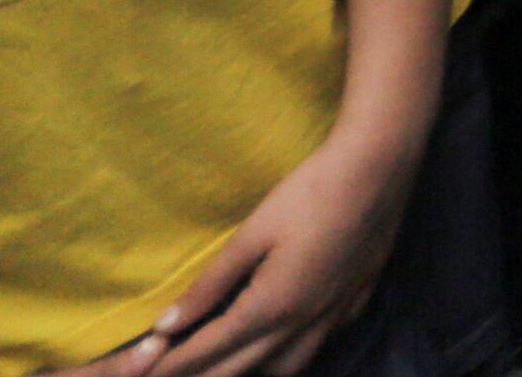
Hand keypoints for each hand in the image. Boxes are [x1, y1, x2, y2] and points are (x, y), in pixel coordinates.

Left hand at [131, 123, 418, 375]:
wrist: (381, 166)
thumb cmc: (311, 191)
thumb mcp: (253, 232)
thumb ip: (209, 284)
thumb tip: (164, 326)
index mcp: (271, 306)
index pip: (207, 348)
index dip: (168, 364)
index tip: (140, 370)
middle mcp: (302, 324)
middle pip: (238, 370)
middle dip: (197, 376)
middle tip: (167, 373)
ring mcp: (333, 318)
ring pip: (282, 370)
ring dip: (245, 371)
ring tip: (221, 361)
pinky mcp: (355, 305)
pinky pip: (314, 348)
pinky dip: (285, 355)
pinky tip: (278, 339)